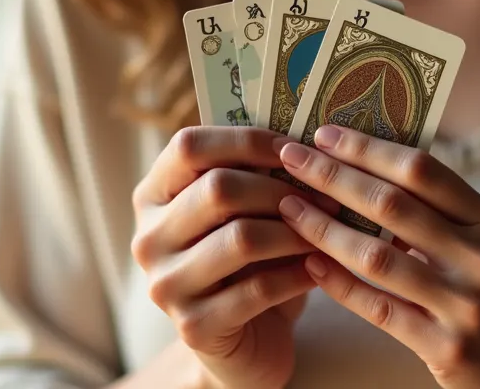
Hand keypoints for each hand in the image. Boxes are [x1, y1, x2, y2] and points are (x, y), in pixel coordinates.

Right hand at [131, 127, 316, 388]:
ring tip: (330, 231)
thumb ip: (254, 176)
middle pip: (218, 189)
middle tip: (328, 197)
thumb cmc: (249, 264)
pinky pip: (258, 288)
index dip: (248, 140)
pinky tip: (320, 269)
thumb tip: (306, 138)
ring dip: (297, 232)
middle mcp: (149, 238)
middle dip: (282, 189)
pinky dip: (298, 275)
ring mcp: (166, 285)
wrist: (243, 342)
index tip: (297, 148)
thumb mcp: (243, 214)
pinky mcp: (194, 326)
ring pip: (242, 238)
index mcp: (153, 196)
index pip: (189, 146)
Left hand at [274, 126, 479, 388]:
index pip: (422, 169)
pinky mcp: (447, 347)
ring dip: (324, 228)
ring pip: (377, 256)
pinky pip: (378, 308)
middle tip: (290, 157)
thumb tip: (362, 164)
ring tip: (288, 208)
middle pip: (393, 205)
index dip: (368, 148)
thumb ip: (436, 212)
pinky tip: (310, 263)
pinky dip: (339, 283)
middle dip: (333, 176)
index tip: (323, 133)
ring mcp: (466, 304)